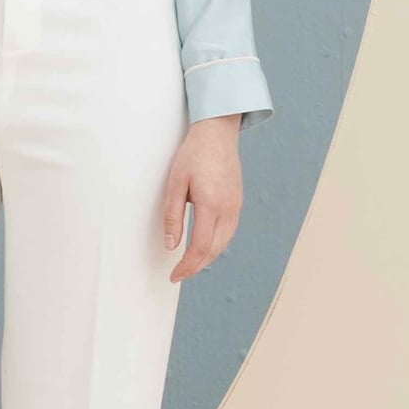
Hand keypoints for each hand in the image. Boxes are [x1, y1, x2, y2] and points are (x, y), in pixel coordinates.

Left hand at [162, 114, 242, 282]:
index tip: (174, 275)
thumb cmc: (194, 154)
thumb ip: (173, 216)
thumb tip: (171, 245)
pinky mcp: (238, 202)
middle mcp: (228, 209)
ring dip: (207, 258)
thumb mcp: (175, 183)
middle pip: (214, 250)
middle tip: (179, 274)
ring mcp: (236, 206)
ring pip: (224, 243)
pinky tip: (205, 246)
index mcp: (211, 204)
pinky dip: (216, 244)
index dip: (187, 266)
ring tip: (190, 264)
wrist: (217, 133)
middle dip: (196, 267)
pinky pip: (229, 232)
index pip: (200, 247)